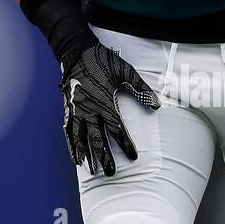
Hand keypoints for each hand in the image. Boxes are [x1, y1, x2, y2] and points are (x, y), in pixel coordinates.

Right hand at [60, 41, 159, 176]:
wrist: (77, 50)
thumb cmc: (103, 61)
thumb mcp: (125, 71)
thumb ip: (141, 89)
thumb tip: (156, 105)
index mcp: (104, 101)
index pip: (117, 128)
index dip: (125, 144)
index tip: (133, 157)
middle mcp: (89, 109)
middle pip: (97, 138)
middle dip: (104, 156)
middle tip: (110, 173)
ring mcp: (76, 109)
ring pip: (80, 137)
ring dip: (86, 155)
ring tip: (91, 170)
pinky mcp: (67, 108)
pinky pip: (68, 130)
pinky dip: (71, 145)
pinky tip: (75, 157)